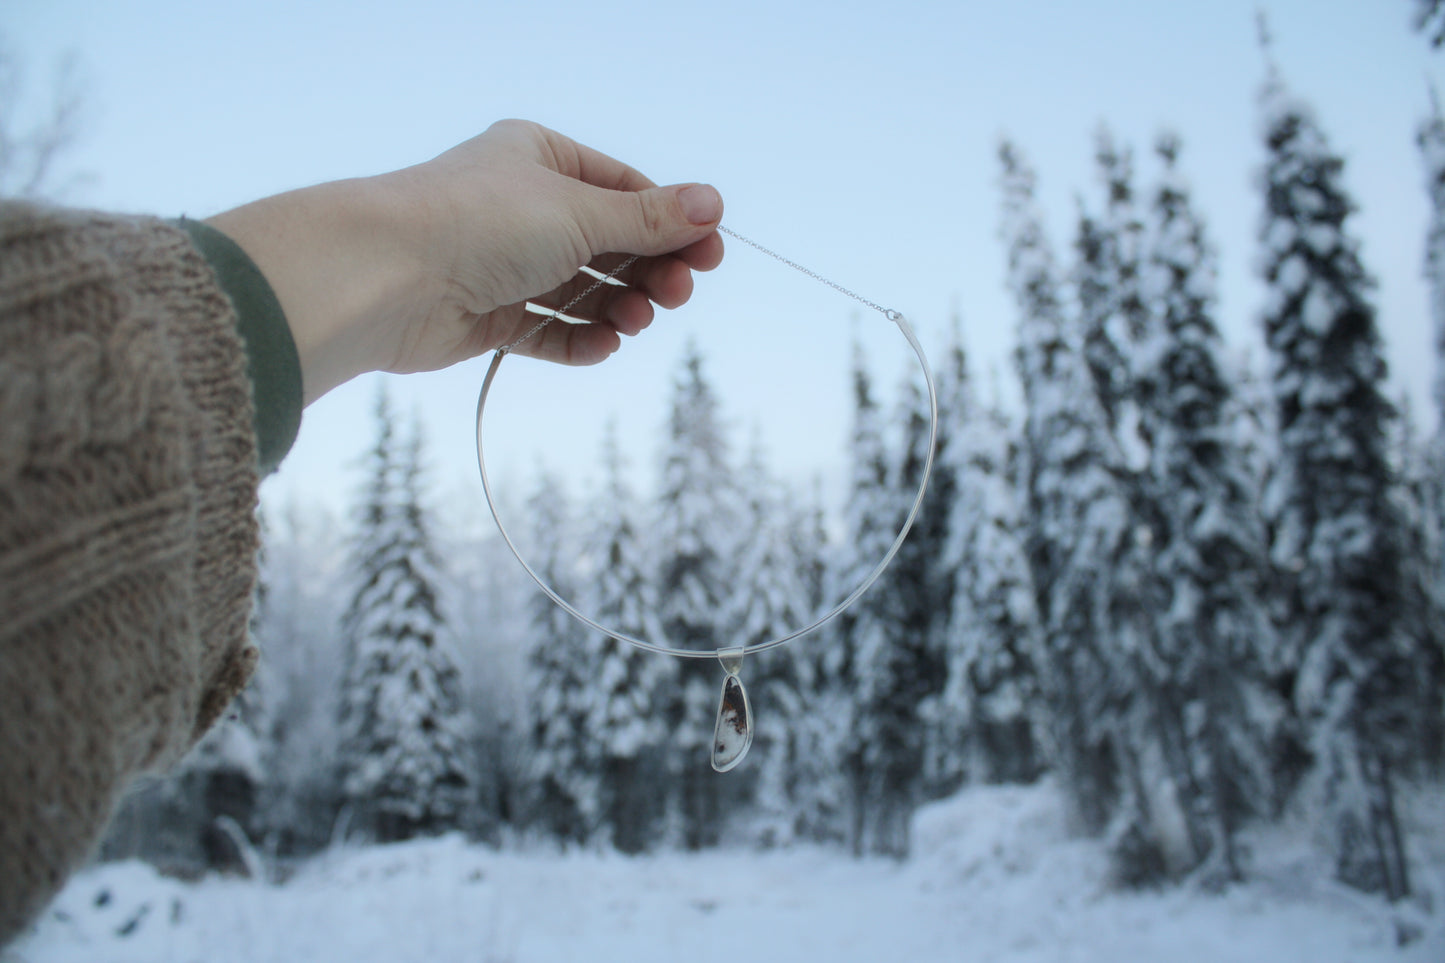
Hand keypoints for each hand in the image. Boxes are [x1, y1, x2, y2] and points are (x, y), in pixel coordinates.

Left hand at [207, 120, 724, 403]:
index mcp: (540, 158)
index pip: (624, 190)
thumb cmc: (478, 221)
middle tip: (678, 293)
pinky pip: (548, 330)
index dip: (671, 223)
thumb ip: (649, 218)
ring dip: (618, 307)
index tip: (711, 255)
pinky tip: (603, 345)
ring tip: (635, 320)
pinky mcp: (488, 316)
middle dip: (648, 270)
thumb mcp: (581, 212)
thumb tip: (713, 205)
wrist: (386, 276)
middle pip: (608, 244)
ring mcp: (503, 264)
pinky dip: (580, 339)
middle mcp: (523, 208)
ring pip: (582, 290)